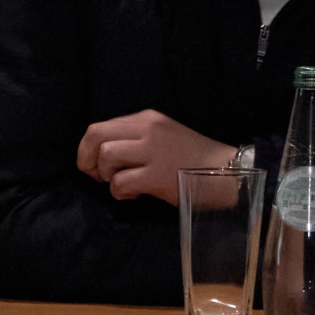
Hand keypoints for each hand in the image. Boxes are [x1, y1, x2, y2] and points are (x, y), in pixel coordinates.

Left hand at [76, 109, 234, 205]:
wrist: (227, 172)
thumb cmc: (195, 158)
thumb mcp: (164, 136)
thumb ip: (137, 139)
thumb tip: (104, 155)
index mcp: (147, 118)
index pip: (101, 126)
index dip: (89, 149)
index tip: (97, 166)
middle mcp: (147, 129)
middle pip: (95, 135)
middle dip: (87, 159)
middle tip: (98, 177)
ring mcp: (153, 151)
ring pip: (106, 156)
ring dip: (106, 176)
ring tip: (121, 185)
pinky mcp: (157, 175)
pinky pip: (120, 183)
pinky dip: (120, 193)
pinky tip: (135, 196)